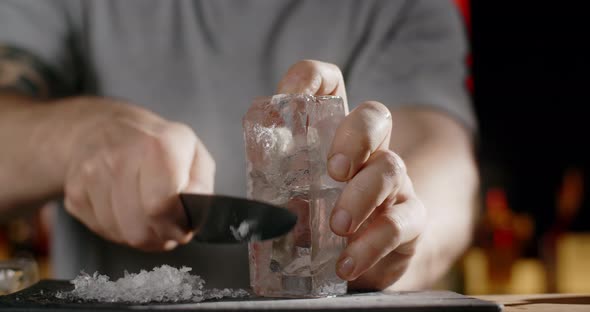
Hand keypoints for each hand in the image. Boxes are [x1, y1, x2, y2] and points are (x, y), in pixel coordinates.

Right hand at [60, 97, 214, 250]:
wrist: (101, 128)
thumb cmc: (156, 145)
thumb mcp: (193, 154)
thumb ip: (202, 186)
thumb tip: (194, 213)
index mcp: (158, 145)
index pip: (162, 206)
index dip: (176, 225)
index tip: (182, 223)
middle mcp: (120, 156)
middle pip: (141, 228)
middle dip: (160, 234)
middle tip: (166, 223)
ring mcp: (91, 175)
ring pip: (122, 234)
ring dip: (141, 232)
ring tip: (147, 213)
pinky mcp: (74, 193)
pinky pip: (103, 231)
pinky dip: (119, 229)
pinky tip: (125, 208)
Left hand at [278, 60, 426, 289]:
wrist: (366, 263)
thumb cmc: (321, 222)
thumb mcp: (294, 199)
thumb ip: (275, 189)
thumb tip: (246, 200)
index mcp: (333, 136)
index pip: (330, 87)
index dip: (312, 80)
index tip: (289, 97)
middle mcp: (368, 152)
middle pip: (375, 116)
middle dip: (355, 136)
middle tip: (333, 170)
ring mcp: (394, 184)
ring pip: (390, 168)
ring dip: (361, 195)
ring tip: (336, 225)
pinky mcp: (409, 221)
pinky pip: (399, 224)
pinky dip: (370, 244)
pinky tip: (347, 263)